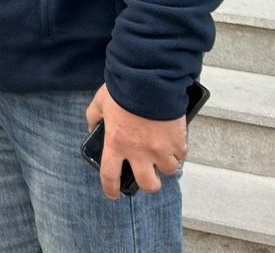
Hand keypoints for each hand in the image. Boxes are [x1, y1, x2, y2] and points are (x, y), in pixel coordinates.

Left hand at [85, 84, 186, 199]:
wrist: (149, 79)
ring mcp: (160, 149)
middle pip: (148, 184)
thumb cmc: (123, 89)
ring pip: (168, 171)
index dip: (111, 188)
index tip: (113, 194)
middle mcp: (139, 152)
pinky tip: (174, 140)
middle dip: (149, 184)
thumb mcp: (99, 102)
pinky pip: (182, 154)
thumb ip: (93, 117)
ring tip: (163, 152)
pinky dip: (179, 150)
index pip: (110, 175)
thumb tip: (93, 127)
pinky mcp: (177, 142)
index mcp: (116, 143)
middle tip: (149, 177)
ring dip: (166, 164)